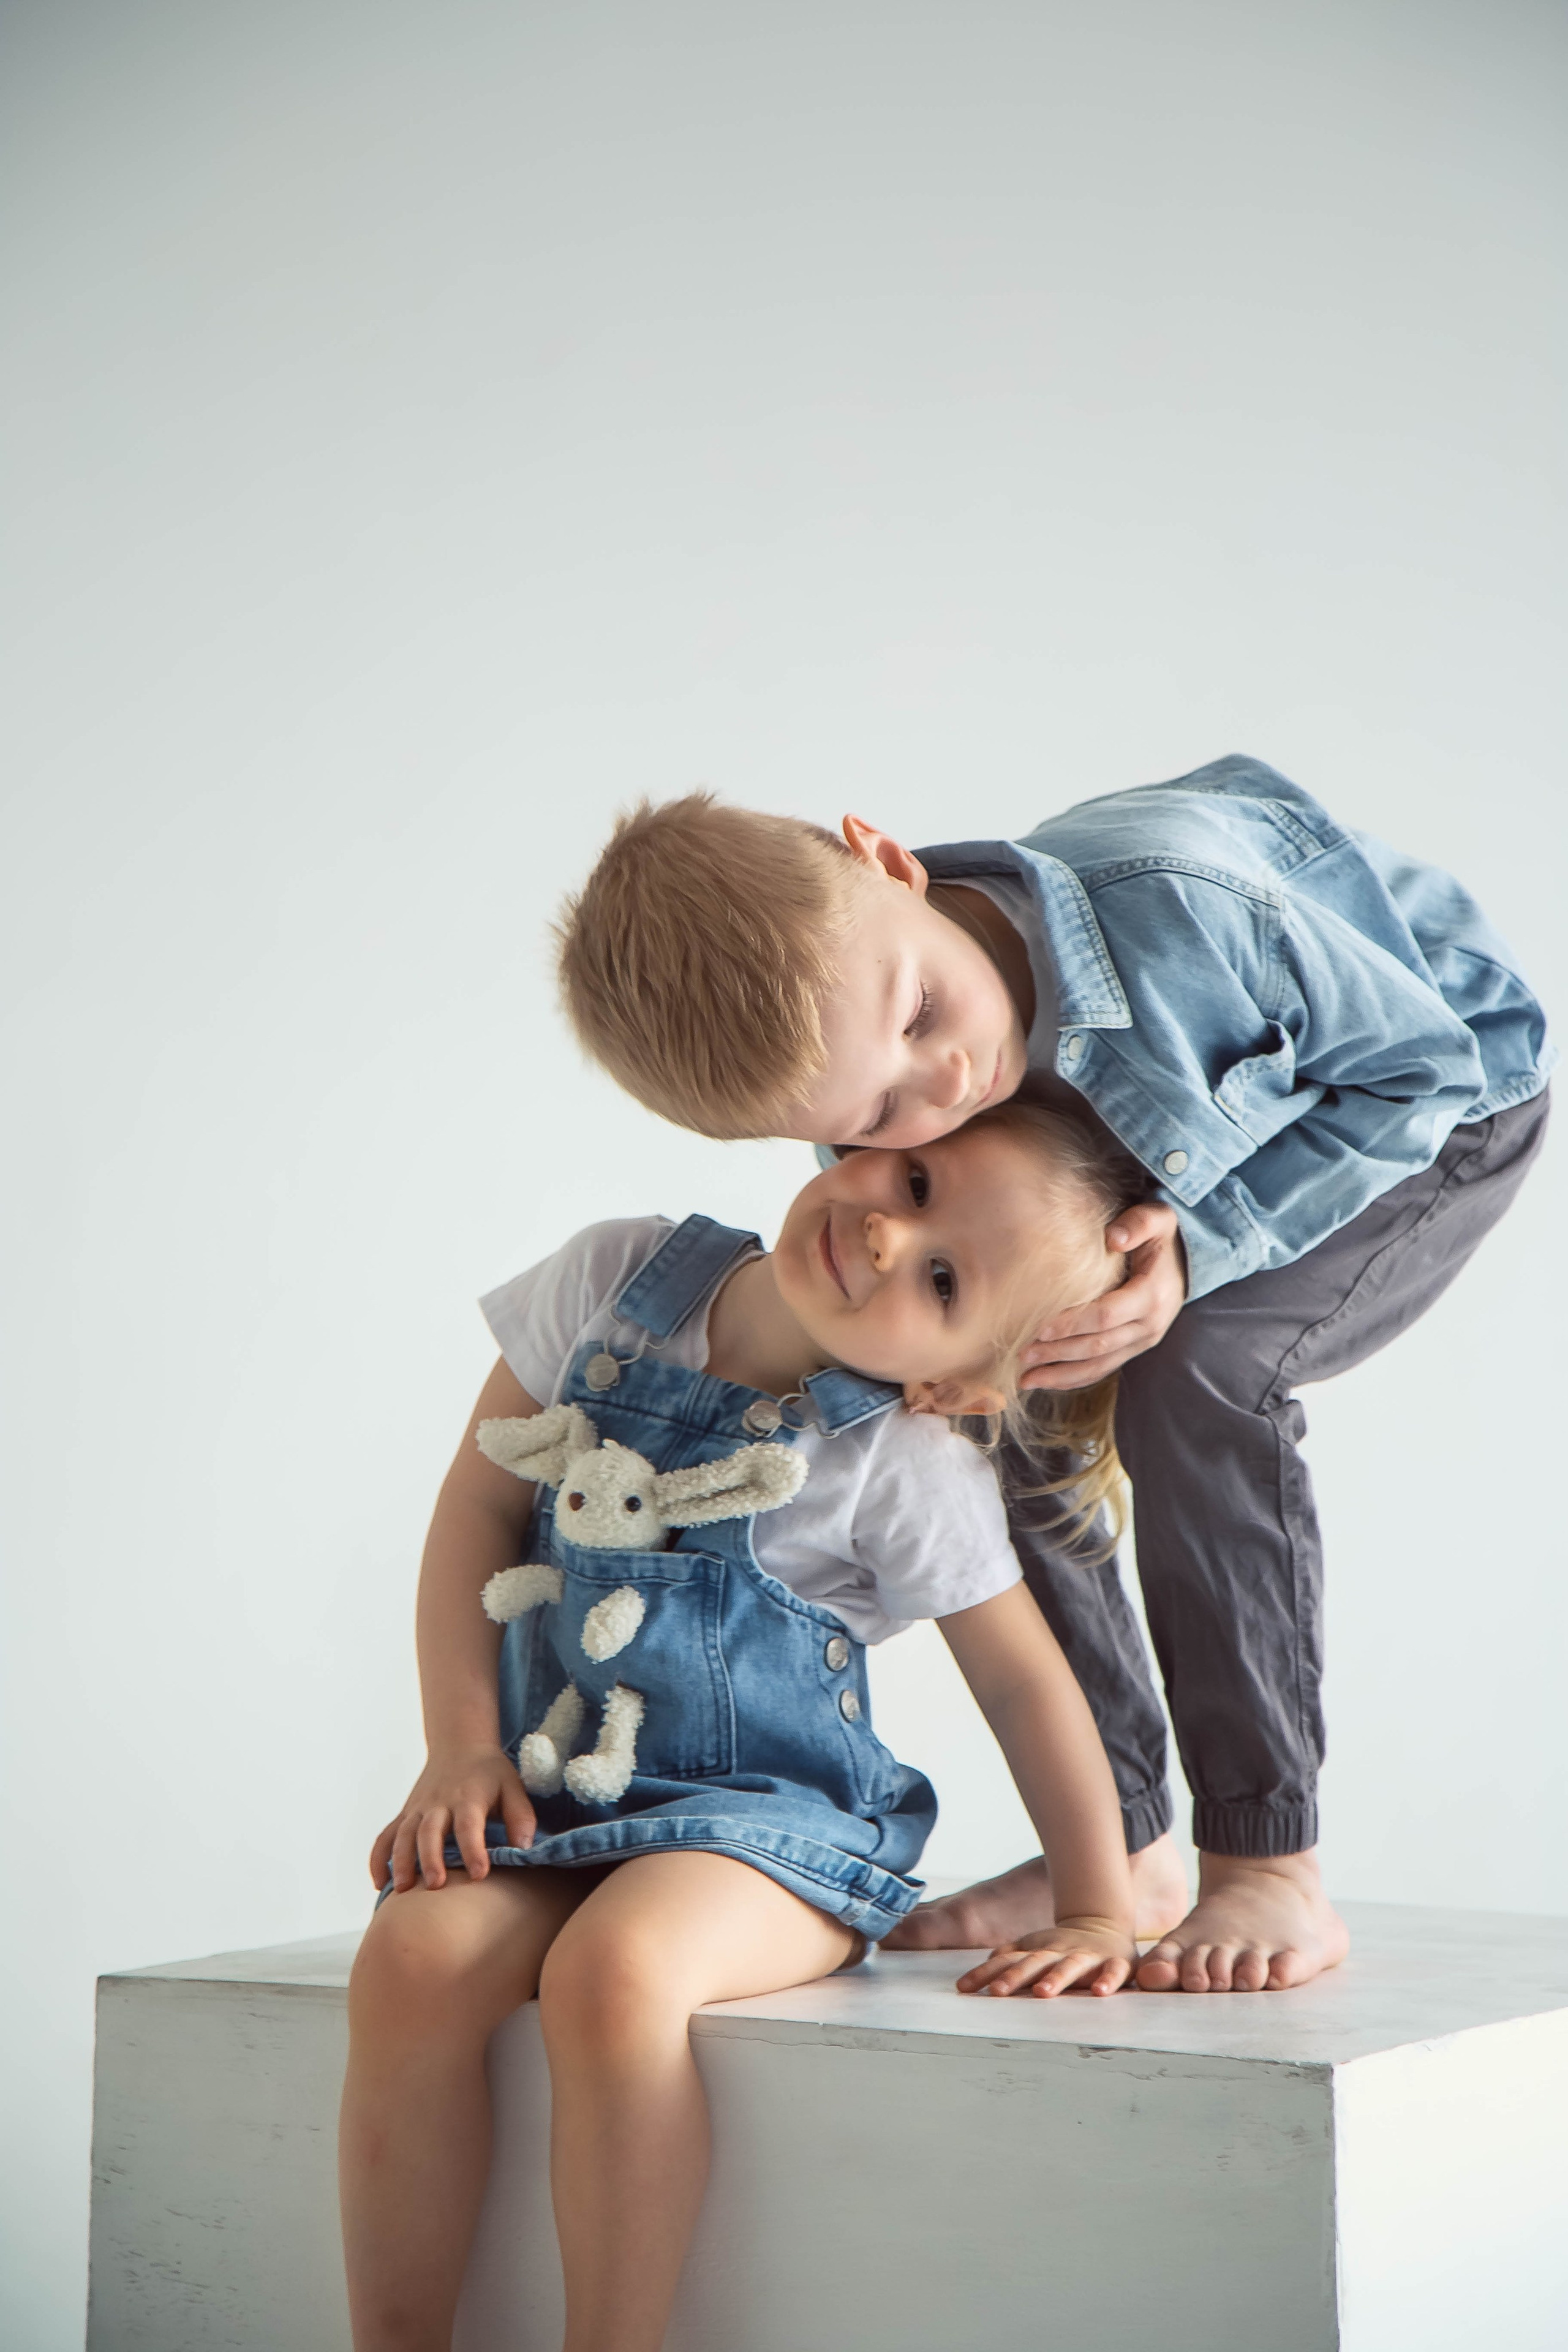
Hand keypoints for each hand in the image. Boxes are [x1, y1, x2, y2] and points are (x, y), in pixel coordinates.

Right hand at [369, 1744, 535, 1894]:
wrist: (460, 1745)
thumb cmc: (490, 1773)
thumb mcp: (513, 1787)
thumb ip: (521, 1817)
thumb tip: (525, 1848)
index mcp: (468, 1797)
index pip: (469, 1825)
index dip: (473, 1849)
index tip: (479, 1874)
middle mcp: (439, 1803)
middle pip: (430, 1831)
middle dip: (430, 1858)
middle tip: (435, 1885)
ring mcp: (418, 1809)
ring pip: (404, 1834)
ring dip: (401, 1861)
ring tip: (402, 1890)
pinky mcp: (405, 1814)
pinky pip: (386, 1836)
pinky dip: (378, 1858)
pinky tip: (380, 1883)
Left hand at [955, 1917, 1136, 1998]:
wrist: (1104, 1925)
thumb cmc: (1060, 1946)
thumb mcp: (1032, 1949)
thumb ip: (1006, 1958)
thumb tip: (977, 1970)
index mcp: (1037, 1951)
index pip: (1007, 1962)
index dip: (984, 1973)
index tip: (963, 1987)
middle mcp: (1059, 1952)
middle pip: (1034, 1964)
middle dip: (1015, 1977)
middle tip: (997, 1992)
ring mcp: (1086, 1957)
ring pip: (1070, 1966)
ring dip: (1056, 1978)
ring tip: (1041, 1993)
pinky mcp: (1115, 1963)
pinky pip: (1113, 1972)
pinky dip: (1108, 1980)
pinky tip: (1100, 1992)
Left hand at [1020, 1202, 1185, 1389]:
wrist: (1184, 1263)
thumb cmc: (1159, 1238)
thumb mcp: (1158, 1219)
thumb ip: (1138, 1223)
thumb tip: (1113, 1238)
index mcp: (1151, 1296)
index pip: (1105, 1316)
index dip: (1071, 1323)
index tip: (1039, 1327)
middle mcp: (1148, 1326)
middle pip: (1097, 1345)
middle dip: (1057, 1352)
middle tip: (1021, 1353)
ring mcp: (1141, 1342)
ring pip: (1098, 1365)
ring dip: (1060, 1374)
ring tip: (1025, 1378)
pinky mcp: (1132, 1350)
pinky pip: (1102, 1370)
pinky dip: (1072, 1378)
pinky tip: (1045, 1381)